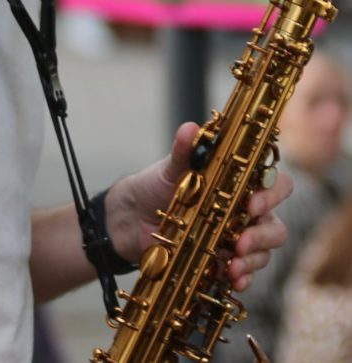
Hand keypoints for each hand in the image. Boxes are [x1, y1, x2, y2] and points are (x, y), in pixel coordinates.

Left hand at [105, 121, 292, 290]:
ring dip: (254, 260)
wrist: (132, 218)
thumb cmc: (157, 185)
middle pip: (275, 224)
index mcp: (239, 182)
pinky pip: (246, 273)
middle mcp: (245, 210)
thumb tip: (190, 128)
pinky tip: (233, 279)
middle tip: (242, 242)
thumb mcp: (170, 168)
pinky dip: (243, 277)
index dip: (271, 193)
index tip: (252, 203)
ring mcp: (237, 237)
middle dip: (264, 235)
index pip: (274, 183)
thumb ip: (183, 150)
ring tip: (234, 266)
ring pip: (264, 251)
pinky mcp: (226, 260)